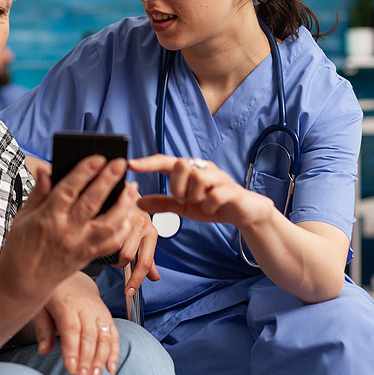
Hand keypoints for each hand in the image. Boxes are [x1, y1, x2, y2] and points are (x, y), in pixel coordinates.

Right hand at [0, 155, 139, 296]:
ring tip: (131, 188)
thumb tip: (46, 168)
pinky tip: (129, 214)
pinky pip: (112, 243)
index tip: (97, 158)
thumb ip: (39, 192)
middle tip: (121, 163)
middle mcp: (67, 232)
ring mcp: (80, 246)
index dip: (83, 173)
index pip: (68, 191)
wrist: (24, 282)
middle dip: (108, 181)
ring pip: (109, 224)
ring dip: (123, 205)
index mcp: (47, 219)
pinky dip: (124, 228)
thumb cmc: (21, 246)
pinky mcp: (89, 257)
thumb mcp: (23, 216)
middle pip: (92, 203)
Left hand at [33, 272, 118, 374]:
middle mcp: (86, 307)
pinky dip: (114, 353)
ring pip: (104, 337)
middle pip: (89, 336)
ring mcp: (99, 312)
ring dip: (101, 360)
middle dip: (86, 361)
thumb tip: (44, 350)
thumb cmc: (54, 294)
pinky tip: (110, 369)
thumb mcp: (41, 306)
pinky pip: (114, 336)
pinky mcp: (107, 317)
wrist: (73, 278)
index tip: (71, 368)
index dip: (72, 350)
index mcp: (66, 302)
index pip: (71, 328)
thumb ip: (43, 328)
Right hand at [111, 193, 159, 296]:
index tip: (128, 292)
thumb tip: (154, 278)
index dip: (136, 280)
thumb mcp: (144, 235)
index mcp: (151, 233)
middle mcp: (143, 225)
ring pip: (114, 244)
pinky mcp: (117, 207)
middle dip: (117, 263)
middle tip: (112, 259)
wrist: (125, 187)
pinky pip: (107, 230)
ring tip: (106, 245)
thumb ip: (147, 256)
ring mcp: (129, 216)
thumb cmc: (133, 212)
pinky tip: (99, 234)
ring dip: (108, 250)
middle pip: (126, 256)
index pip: (145, 263)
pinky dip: (101, 236)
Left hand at [128, 154, 269, 228]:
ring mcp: (218, 177)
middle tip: (185, 199)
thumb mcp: (183, 206)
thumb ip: (163, 203)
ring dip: (194, 196)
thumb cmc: (211, 205)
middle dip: (178, 186)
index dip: (148, 163)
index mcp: (190, 170)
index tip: (130, 164)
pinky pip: (214, 195)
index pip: (165, 161)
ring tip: (201, 204)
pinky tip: (212, 209)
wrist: (243, 213)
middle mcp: (203, 168)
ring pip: (197, 178)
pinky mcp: (231, 189)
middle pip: (181, 165)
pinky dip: (209, 206)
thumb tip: (138, 201)